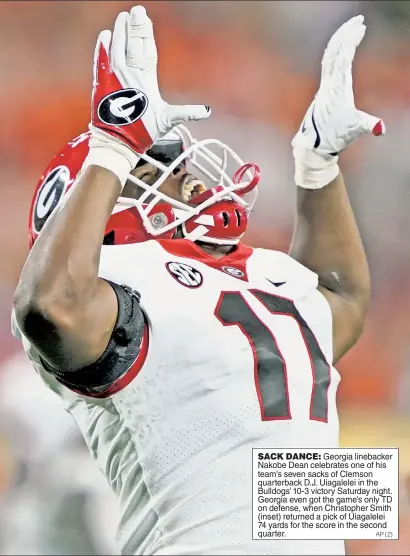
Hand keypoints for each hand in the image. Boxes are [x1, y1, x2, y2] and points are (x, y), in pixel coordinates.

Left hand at [91, 6, 210, 154]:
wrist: (117, 143)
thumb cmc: (142, 133)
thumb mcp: (167, 121)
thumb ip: (186, 112)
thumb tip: (206, 111)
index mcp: (147, 82)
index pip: (148, 52)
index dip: (147, 35)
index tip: (146, 19)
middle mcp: (130, 76)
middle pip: (133, 46)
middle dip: (135, 28)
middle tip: (136, 11)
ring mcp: (114, 78)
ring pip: (117, 49)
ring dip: (120, 32)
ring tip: (122, 17)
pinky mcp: (101, 85)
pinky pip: (101, 61)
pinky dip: (103, 48)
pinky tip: (104, 36)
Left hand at [292, 15, 384, 158]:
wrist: (314, 146)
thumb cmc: (333, 137)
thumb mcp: (354, 129)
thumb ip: (367, 125)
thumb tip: (380, 127)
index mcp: (337, 88)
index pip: (343, 57)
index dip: (351, 40)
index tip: (360, 26)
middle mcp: (328, 84)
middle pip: (333, 51)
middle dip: (345, 33)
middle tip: (358, 19)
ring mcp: (324, 87)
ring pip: (328, 57)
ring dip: (339, 41)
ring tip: (350, 29)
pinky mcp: (323, 92)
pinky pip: (327, 65)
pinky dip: (334, 52)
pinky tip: (339, 50)